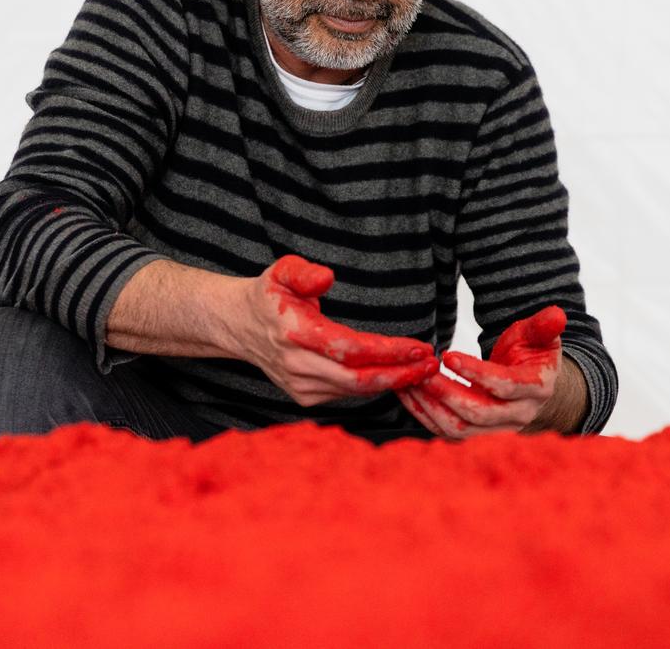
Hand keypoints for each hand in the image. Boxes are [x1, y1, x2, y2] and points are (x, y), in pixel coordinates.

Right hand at [238, 254, 438, 406]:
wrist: (238, 326)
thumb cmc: (268, 295)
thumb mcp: (282, 271)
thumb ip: (304, 273)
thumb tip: (327, 278)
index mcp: (294, 333)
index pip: (350, 349)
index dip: (388, 351)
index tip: (420, 347)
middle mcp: (297, 365)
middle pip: (358, 379)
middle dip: (400, 374)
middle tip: (431, 364)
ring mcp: (300, 386)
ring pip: (355, 391)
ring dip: (392, 382)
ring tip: (423, 368)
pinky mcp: (305, 398)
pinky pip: (347, 394)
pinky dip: (374, 386)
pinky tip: (397, 374)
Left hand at [396, 305, 564, 438]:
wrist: (529, 384)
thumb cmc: (530, 353)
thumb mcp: (538, 335)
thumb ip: (544, 326)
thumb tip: (557, 314)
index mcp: (536, 388)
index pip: (505, 386)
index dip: (476, 373)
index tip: (447, 355)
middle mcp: (519, 416)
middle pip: (478, 413)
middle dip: (446, 392)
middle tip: (422, 371)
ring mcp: (498, 431)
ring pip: (460, 429)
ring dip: (430, 407)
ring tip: (410, 381)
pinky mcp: (477, 437)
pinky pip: (446, 433)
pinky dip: (424, 416)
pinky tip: (407, 394)